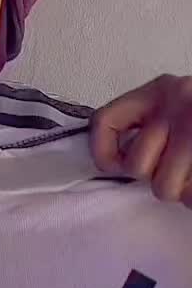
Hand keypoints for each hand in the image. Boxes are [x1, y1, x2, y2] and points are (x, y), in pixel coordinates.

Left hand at [90, 74, 191, 207]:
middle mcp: (179, 103)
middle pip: (138, 166)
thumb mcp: (177, 104)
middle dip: (156, 176)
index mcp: (161, 90)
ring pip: (164, 188)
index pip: (106, 121)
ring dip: (181, 190)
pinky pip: (189, 197)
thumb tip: (114, 161)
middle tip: (177, 166)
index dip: (103, 152)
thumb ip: (147, 124)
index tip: (116, 166)